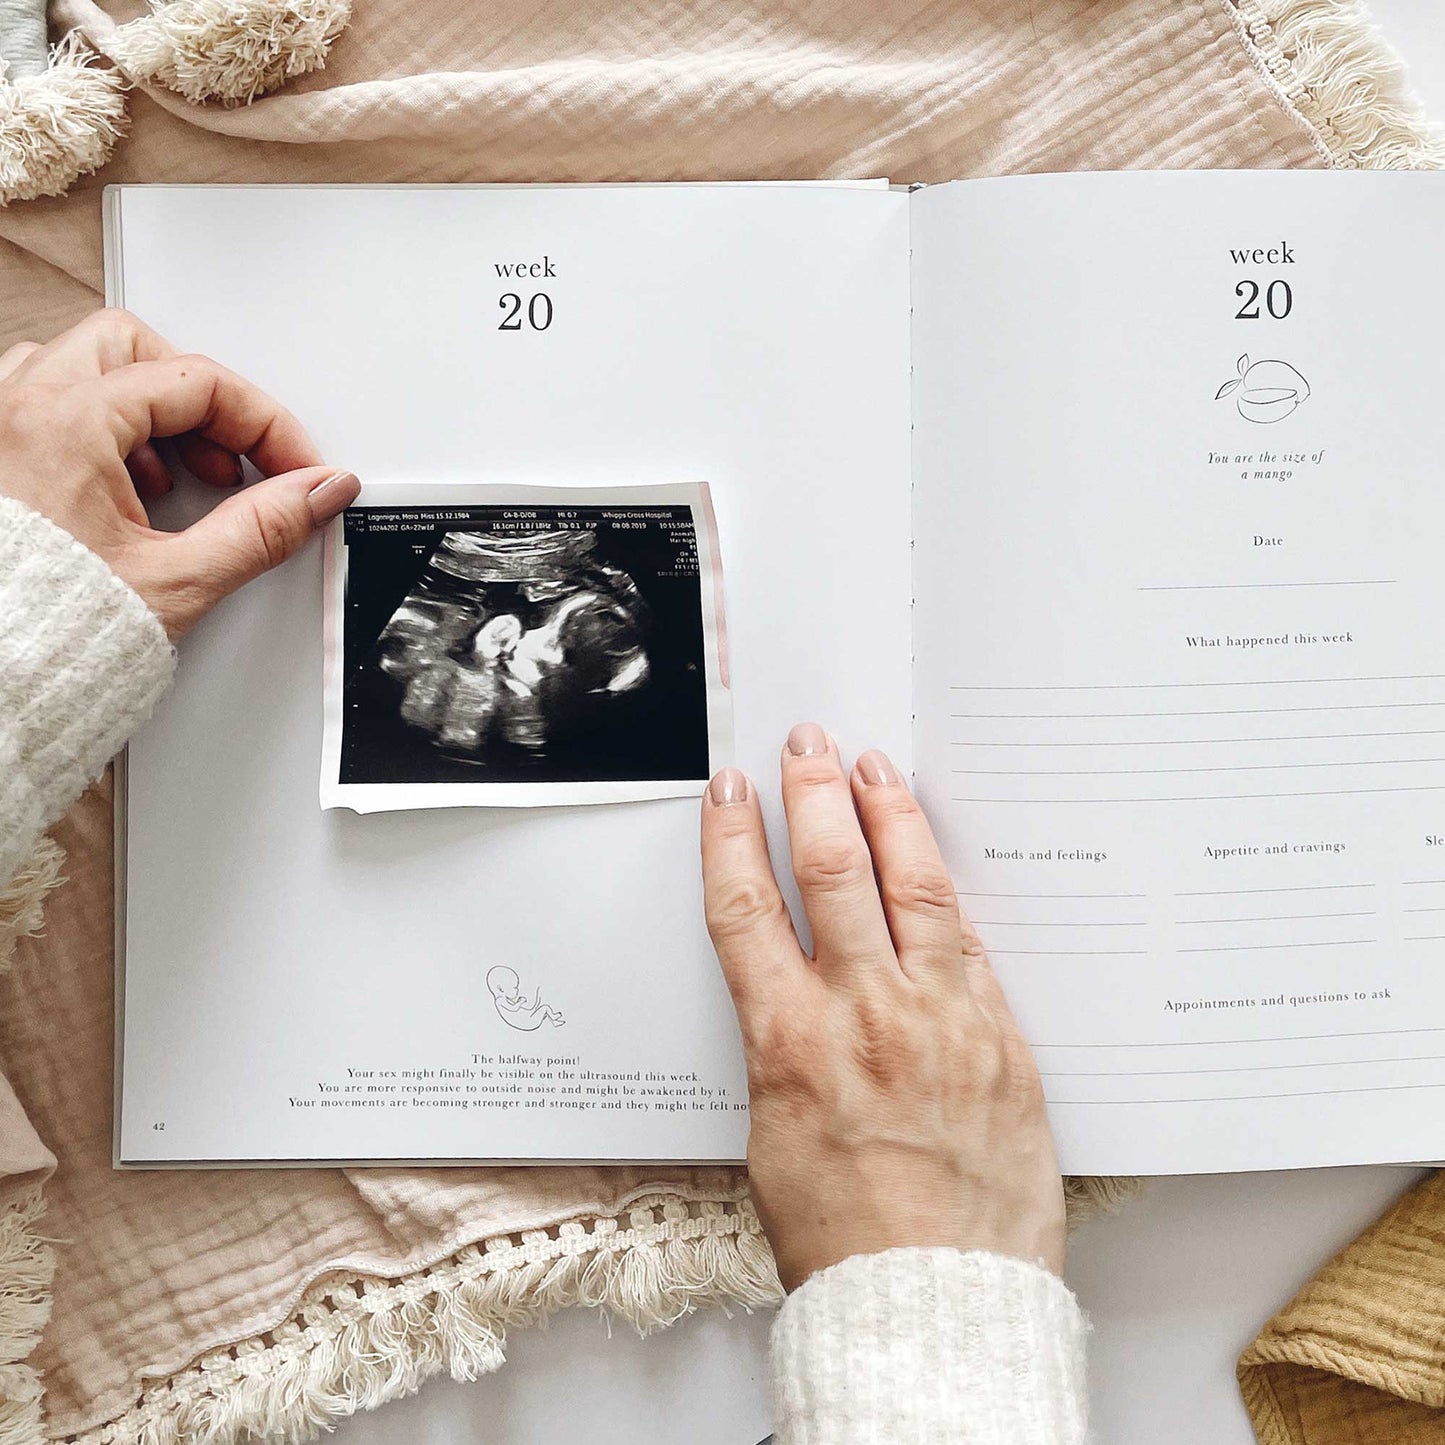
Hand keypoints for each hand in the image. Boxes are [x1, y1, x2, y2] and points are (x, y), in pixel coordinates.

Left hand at [0, 309, 358, 637]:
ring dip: (144, 409)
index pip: (197, 383)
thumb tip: (315, 493)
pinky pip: (45, 403)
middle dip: (200, 400)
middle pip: (136, 350)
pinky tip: (125, 484)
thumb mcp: (175, 582)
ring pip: (84, 367)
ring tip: (177, 475)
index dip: (265, 424)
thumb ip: (260, 529)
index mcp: (64, 425)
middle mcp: (19, 411)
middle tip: (235, 458)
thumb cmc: (41, 634)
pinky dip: (96, 427)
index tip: (295, 467)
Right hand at [700, 724, 1064, 1290]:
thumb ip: (784, 1043)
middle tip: (807, 745)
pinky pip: (972, 945)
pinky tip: (934, 862)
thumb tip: (795, 989)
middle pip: (833, 873)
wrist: (937, 1301)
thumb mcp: (774, 1133)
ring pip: (914, 888)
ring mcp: (942, 1018)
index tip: (730, 790)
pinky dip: (947, 896)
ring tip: (874, 768)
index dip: (733, 837)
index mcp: (790, 1042)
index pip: (747, 908)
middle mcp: (865, 1015)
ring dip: (890, 817)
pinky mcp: (1001, 1037)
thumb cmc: (844, 1239)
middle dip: (814, 796)